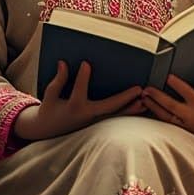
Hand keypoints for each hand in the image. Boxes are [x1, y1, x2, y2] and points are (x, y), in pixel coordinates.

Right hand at [14, 60, 145, 140]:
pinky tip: (140, 107)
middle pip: (108, 107)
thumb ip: (58, 81)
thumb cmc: (49, 111)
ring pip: (115, 115)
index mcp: (73, 107)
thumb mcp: (49, 95)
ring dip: (131, 109)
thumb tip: (63, 63)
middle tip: (138, 89)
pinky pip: (115, 118)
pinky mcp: (97, 123)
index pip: (79, 90)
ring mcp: (94, 121)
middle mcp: (86, 115)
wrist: (48, 131)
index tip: (86, 63)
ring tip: (145, 101)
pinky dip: (127, 113)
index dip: (83, 76)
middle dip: (124, 98)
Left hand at [140, 52, 193, 139]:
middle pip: (172, 105)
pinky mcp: (173, 126)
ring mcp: (180, 121)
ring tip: (142, 94)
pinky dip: (151, 112)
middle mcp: (189, 113)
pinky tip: (141, 103)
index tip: (168, 76)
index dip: (178, 86)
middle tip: (147, 88)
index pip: (188, 93)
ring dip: (151, 105)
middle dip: (159, 97)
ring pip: (164, 114)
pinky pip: (161, 120)